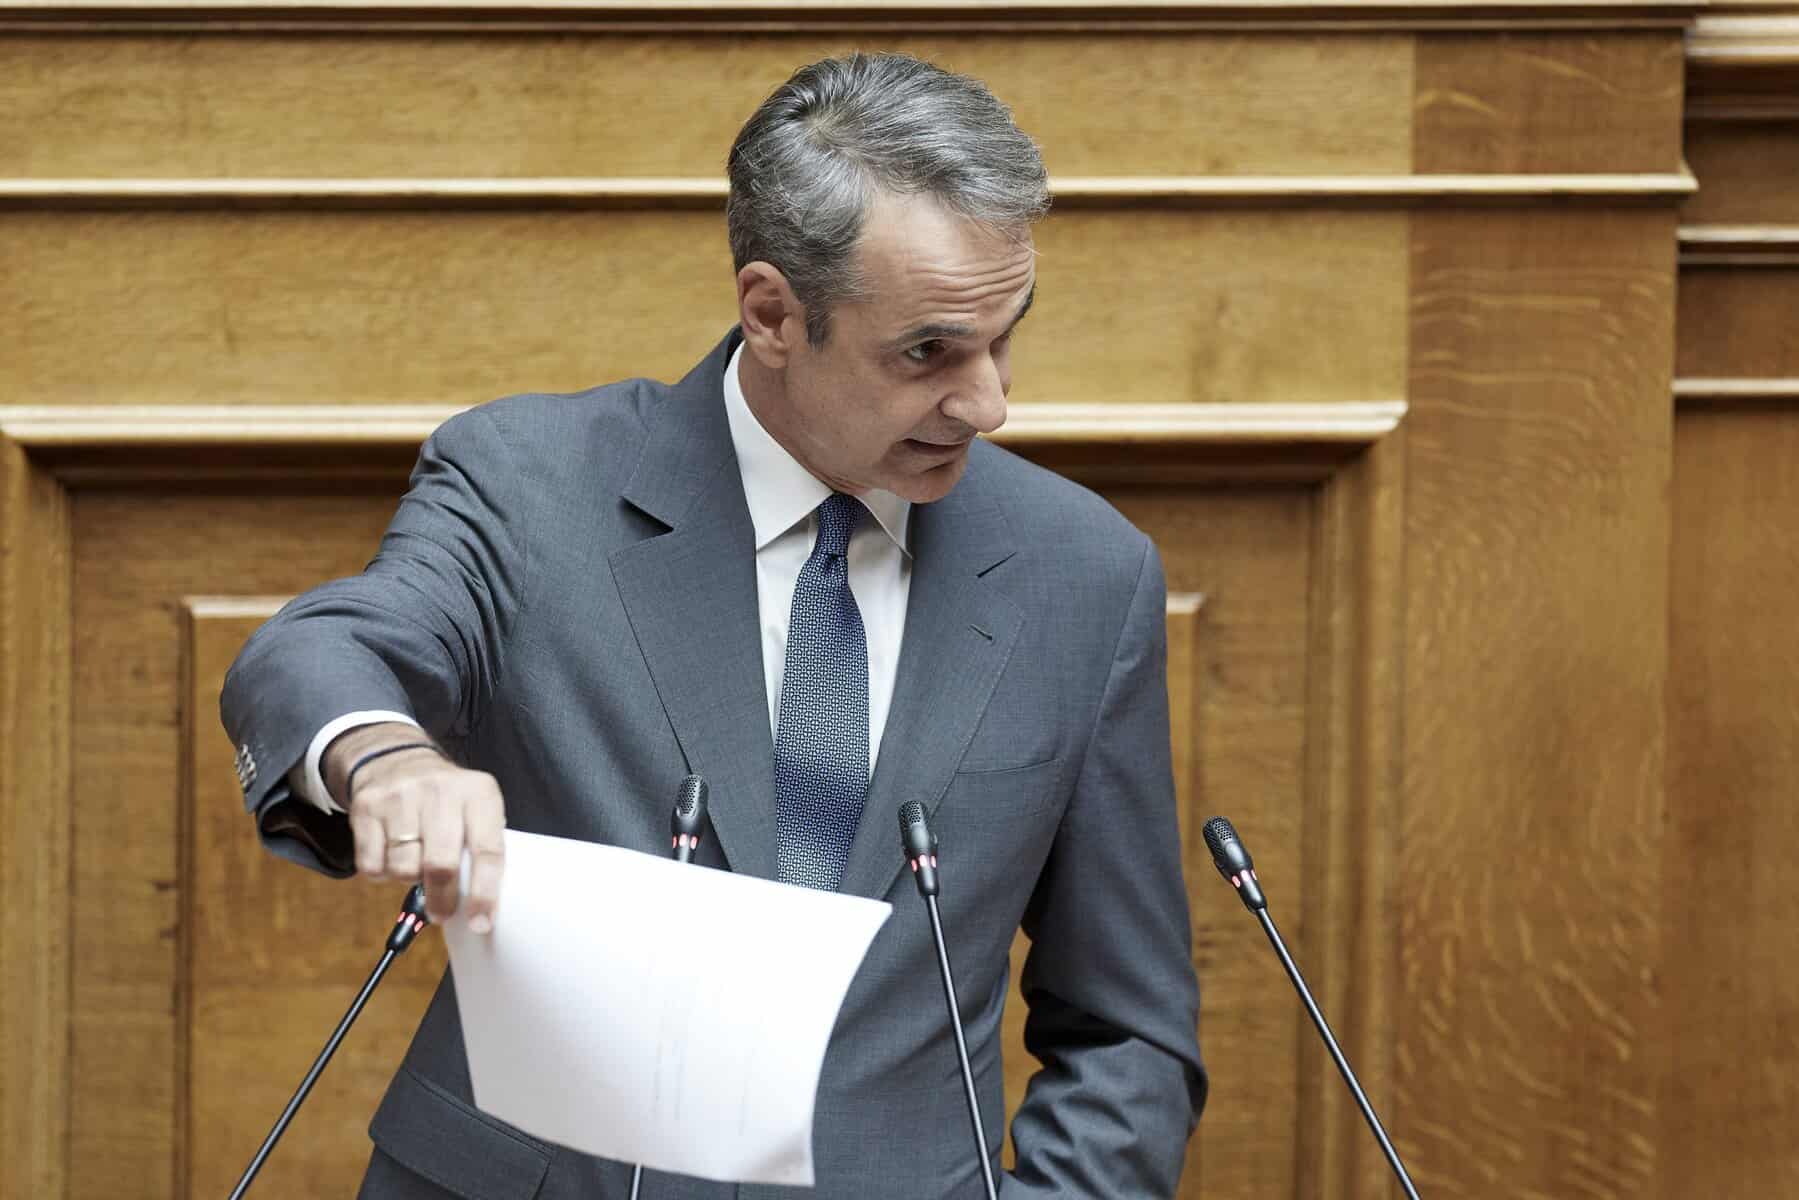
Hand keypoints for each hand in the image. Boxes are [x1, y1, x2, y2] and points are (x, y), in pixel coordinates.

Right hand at [324, 723, 505, 931]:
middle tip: (441, 912)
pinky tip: (391, 852)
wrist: (394, 758)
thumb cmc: (446, 799)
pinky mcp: (366, 807)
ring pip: (403, 869)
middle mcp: (440, 791)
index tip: (480, 924)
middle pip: (440, 865)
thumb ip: (480, 847)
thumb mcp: (475, 808)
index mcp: (479, 793)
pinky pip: (371, 866)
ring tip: (415, 861)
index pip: (488, 851)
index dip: (485, 894)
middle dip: (442, 900)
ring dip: (409, 879)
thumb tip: (480, 907)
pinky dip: (382, 872)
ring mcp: (400, 797)